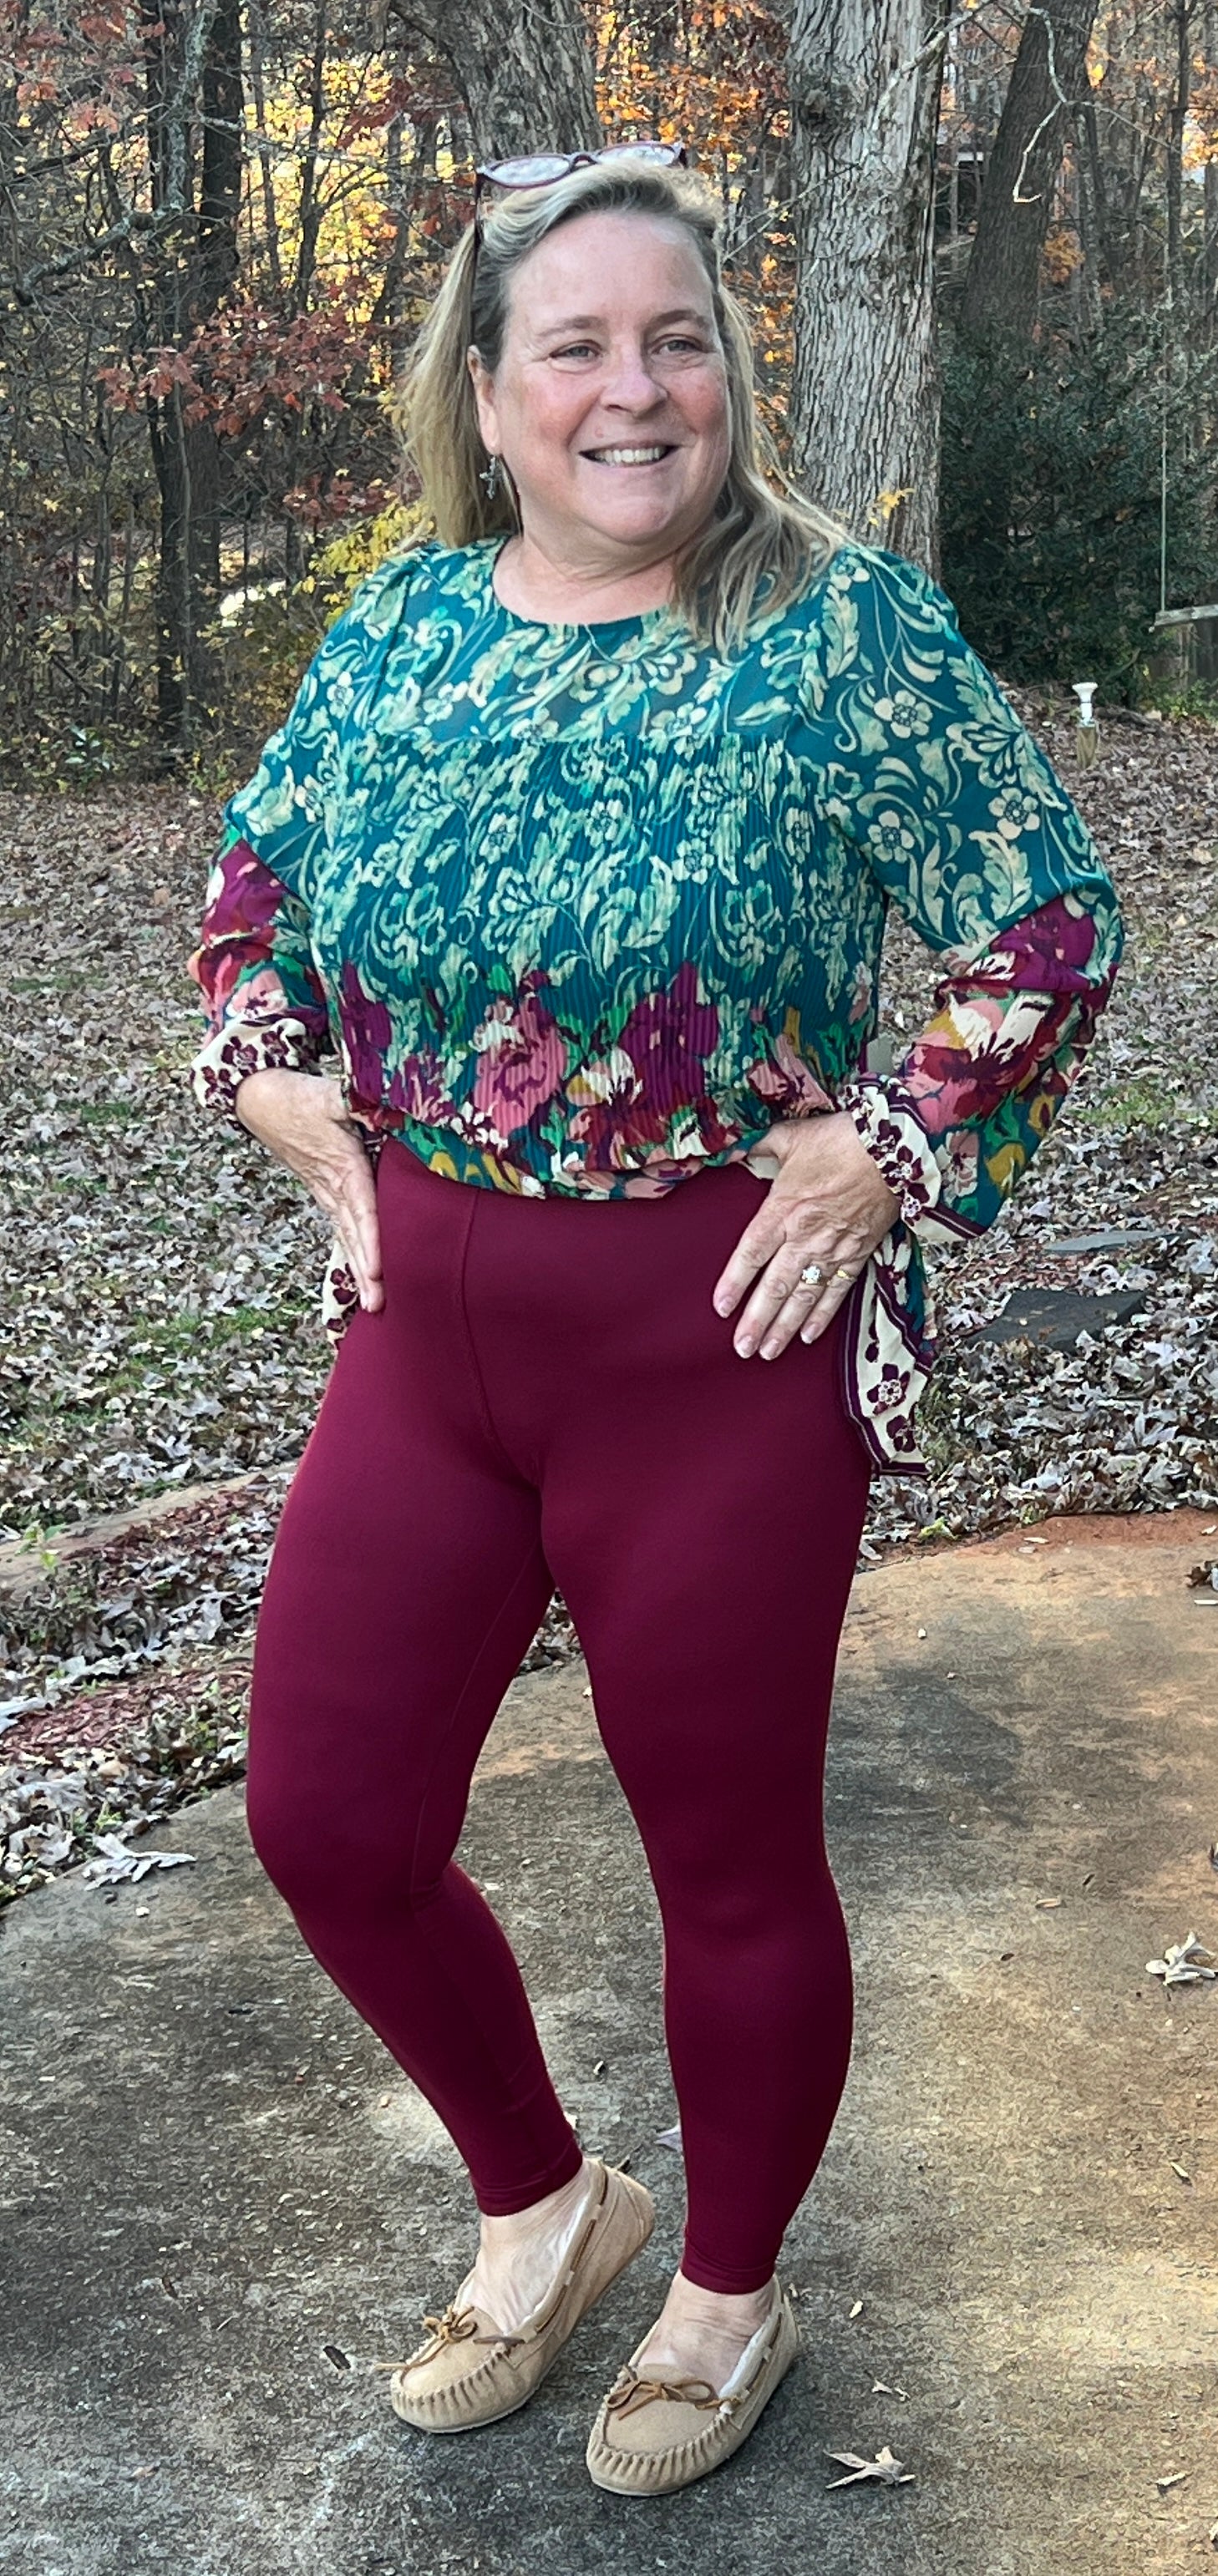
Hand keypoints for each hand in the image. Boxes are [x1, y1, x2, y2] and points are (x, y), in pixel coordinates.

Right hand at [234, 1068, 383, 1314]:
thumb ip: (363, 1101)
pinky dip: (353, 1258)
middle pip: (354, 1235)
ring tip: (373, 1306)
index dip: (371, 1238)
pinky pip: (343, 1232)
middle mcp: (334, 1188)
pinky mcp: (326, 1196)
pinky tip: (363, 1282)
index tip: (379, 1268)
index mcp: (343, 1165)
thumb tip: (393, 1108)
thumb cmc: (301, 1097)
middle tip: (378, 1305)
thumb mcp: (333, 1094)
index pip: (361, 1208)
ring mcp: (328, 1195)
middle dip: (366, 1271)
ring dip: (359, 1273)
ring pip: (348, 1239)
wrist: (263, 1103)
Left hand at [713, 1114, 899, 1359]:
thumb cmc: (841, 1139)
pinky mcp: (857, 1254)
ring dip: (785, 1327)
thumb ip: (759, 1147)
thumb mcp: (791, 1137)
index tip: (721, 1308)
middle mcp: (805, 1235)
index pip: (751, 1252)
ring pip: (803, 1296)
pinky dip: (822, 1315)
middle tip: (741, 1348)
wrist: (895, 1147)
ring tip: (767, 1352)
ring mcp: (833, 1248)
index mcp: (783, 1207)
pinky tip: (808, 1335)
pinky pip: (837, 1292)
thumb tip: (734, 1148)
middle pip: (775, 1285)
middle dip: (757, 1320)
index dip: (735, 1282)